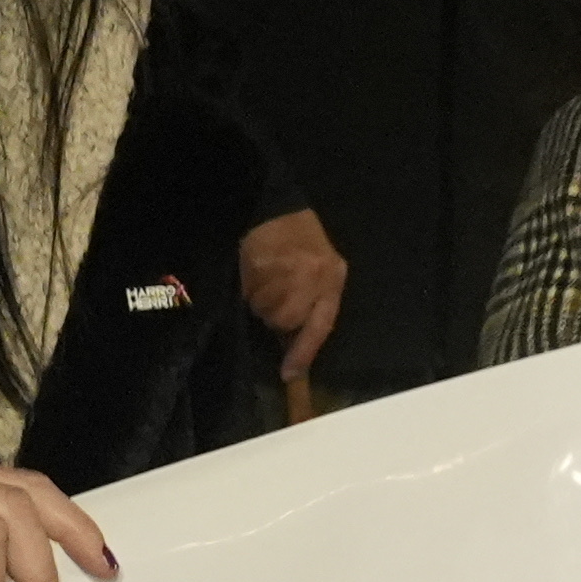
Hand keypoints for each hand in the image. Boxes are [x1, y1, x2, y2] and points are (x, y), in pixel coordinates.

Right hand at [235, 207, 347, 371]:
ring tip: (265, 278)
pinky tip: (256, 269)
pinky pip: (249, 293)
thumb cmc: (302, 241)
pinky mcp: (260, 263)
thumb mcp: (322, 270)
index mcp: (332, 278)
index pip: (320, 325)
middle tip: (275, 296)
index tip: (288, 375)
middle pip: (284, 320)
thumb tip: (293, 344)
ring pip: (264, 309)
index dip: (303, 352)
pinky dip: (248, 288)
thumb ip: (315, 304)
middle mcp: (312, 276)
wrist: (276, 206)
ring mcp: (285, 269)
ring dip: (260, 301)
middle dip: (275, 316)